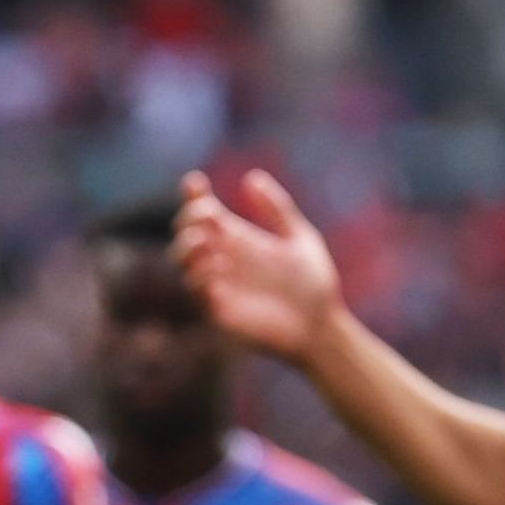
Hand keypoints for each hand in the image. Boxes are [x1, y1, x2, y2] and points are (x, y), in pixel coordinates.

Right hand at [172, 169, 343, 361]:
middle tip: (208, 214)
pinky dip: (200, 275)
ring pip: (183, 260)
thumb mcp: (300, 238)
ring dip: (187, 245)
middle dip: (189, 218)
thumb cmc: (314, 285)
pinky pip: (197, 291)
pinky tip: (219, 265)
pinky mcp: (220, 310)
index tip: (196, 182)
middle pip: (187, 231)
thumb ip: (277, 209)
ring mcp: (219, 284)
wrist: (321, 327)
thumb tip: (250, 177)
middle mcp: (223, 258)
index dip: (194, 196)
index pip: (205, 212)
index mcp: (239, 238)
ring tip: (205, 239)